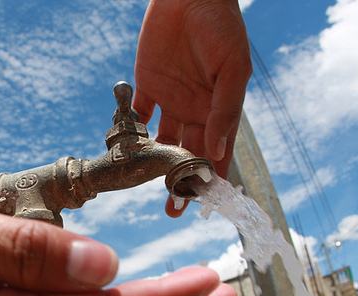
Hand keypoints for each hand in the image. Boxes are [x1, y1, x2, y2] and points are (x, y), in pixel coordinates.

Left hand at [134, 0, 251, 216]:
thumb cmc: (221, 26)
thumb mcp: (232, 67)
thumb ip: (224, 107)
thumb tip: (217, 148)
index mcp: (218, 108)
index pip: (217, 150)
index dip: (211, 176)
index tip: (204, 201)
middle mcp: (195, 110)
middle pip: (188, 154)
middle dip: (181, 181)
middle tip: (174, 208)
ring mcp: (170, 100)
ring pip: (162, 143)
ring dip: (155, 166)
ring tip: (149, 189)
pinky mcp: (147, 86)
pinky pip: (137, 116)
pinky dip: (132, 133)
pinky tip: (126, 152)